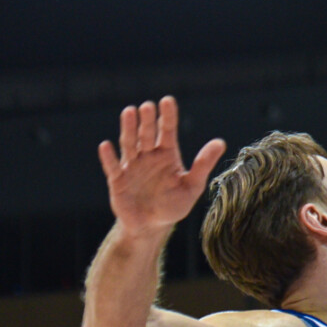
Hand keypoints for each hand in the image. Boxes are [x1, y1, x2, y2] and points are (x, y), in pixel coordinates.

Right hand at [97, 96, 226, 236]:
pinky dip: (109, 157)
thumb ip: (203, 164)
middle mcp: (148, 156)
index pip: (167, 131)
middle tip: (148, 106)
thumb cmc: (173, 205)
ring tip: (129, 112)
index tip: (167, 100)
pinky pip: (112, 167)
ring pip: (129, 144)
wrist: (151, 226)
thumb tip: (220, 142)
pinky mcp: (117, 180)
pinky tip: (106, 146)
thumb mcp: (192, 186)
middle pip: (147, 134)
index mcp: (167, 155)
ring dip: (128, 129)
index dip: (167, 116)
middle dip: (147, 120)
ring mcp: (131, 166)